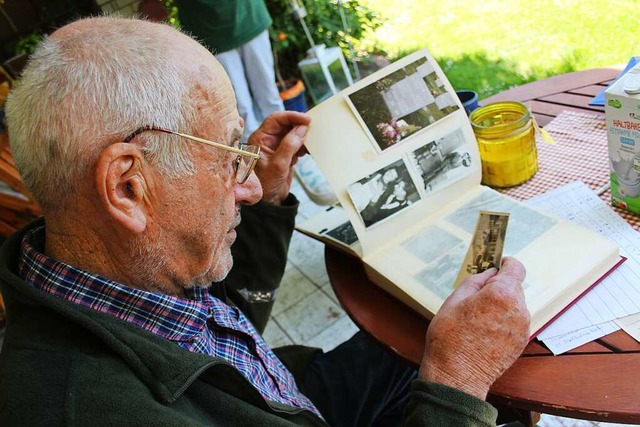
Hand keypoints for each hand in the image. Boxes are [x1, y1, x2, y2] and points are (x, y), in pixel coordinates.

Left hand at [248, 111, 310, 204]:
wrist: (269, 202)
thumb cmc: (266, 185)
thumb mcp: (278, 165)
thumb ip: (289, 145)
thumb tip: (302, 129)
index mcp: (260, 138)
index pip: (276, 119)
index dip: (292, 116)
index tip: (307, 120)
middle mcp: (267, 140)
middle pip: (285, 124)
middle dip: (299, 125)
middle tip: (312, 129)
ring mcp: (276, 147)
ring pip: (292, 134)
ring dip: (303, 136)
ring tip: (312, 141)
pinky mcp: (285, 155)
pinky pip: (296, 144)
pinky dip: (303, 145)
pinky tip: (308, 150)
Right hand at [418, 257, 529, 399]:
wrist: (456, 375)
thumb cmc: (450, 338)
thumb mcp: (454, 299)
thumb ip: (476, 281)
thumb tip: (489, 273)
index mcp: (502, 294)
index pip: (516, 268)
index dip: (506, 264)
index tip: (497, 265)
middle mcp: (518, 309)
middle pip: (514, 287)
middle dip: (498, 288)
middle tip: (475, 298)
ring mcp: (522, 327)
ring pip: (514, 305)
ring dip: (500, 306)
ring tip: (477, 319)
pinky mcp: (521, 342)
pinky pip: (514, 322)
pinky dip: (502, 321)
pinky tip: (483, 331)